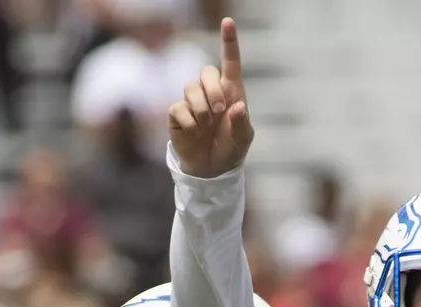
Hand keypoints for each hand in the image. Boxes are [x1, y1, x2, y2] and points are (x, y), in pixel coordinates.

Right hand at [169, 18, 252, 178]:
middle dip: (213, 90)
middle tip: (220, 111)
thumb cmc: (231, 148)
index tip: (228, 22)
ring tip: (207, 125)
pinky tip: (195, 132)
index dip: (229, 42)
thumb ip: (242, 122)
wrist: (212, 169)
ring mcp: (192, 102)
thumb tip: (237, 106)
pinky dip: (189, 122)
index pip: (230, 62)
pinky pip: (178, 108)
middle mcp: (210, 92)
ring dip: (201, 109)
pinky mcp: (177, 114)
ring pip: (190, 88)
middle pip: (206, 71)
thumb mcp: (243, 138)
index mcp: (231, 92)